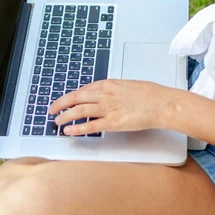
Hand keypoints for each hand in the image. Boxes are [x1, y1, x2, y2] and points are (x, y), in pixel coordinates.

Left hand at [48, 80, 176, 135]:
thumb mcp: (129, 85)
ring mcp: (108, 108)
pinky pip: (90, 126)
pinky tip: (69, 131)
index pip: (83, 89)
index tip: (65, 100)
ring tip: (57, 122)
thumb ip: (115, 90)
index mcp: (109, 84)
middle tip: (52, 110)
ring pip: (79, 111)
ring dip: (65, 117)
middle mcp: (105, 94)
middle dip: (60, 104)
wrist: (162, 104)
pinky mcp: (113, 123)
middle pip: (75, 98)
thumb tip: (108, 93)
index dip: (71, 96)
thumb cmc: (151, 94)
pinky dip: (77, 128)